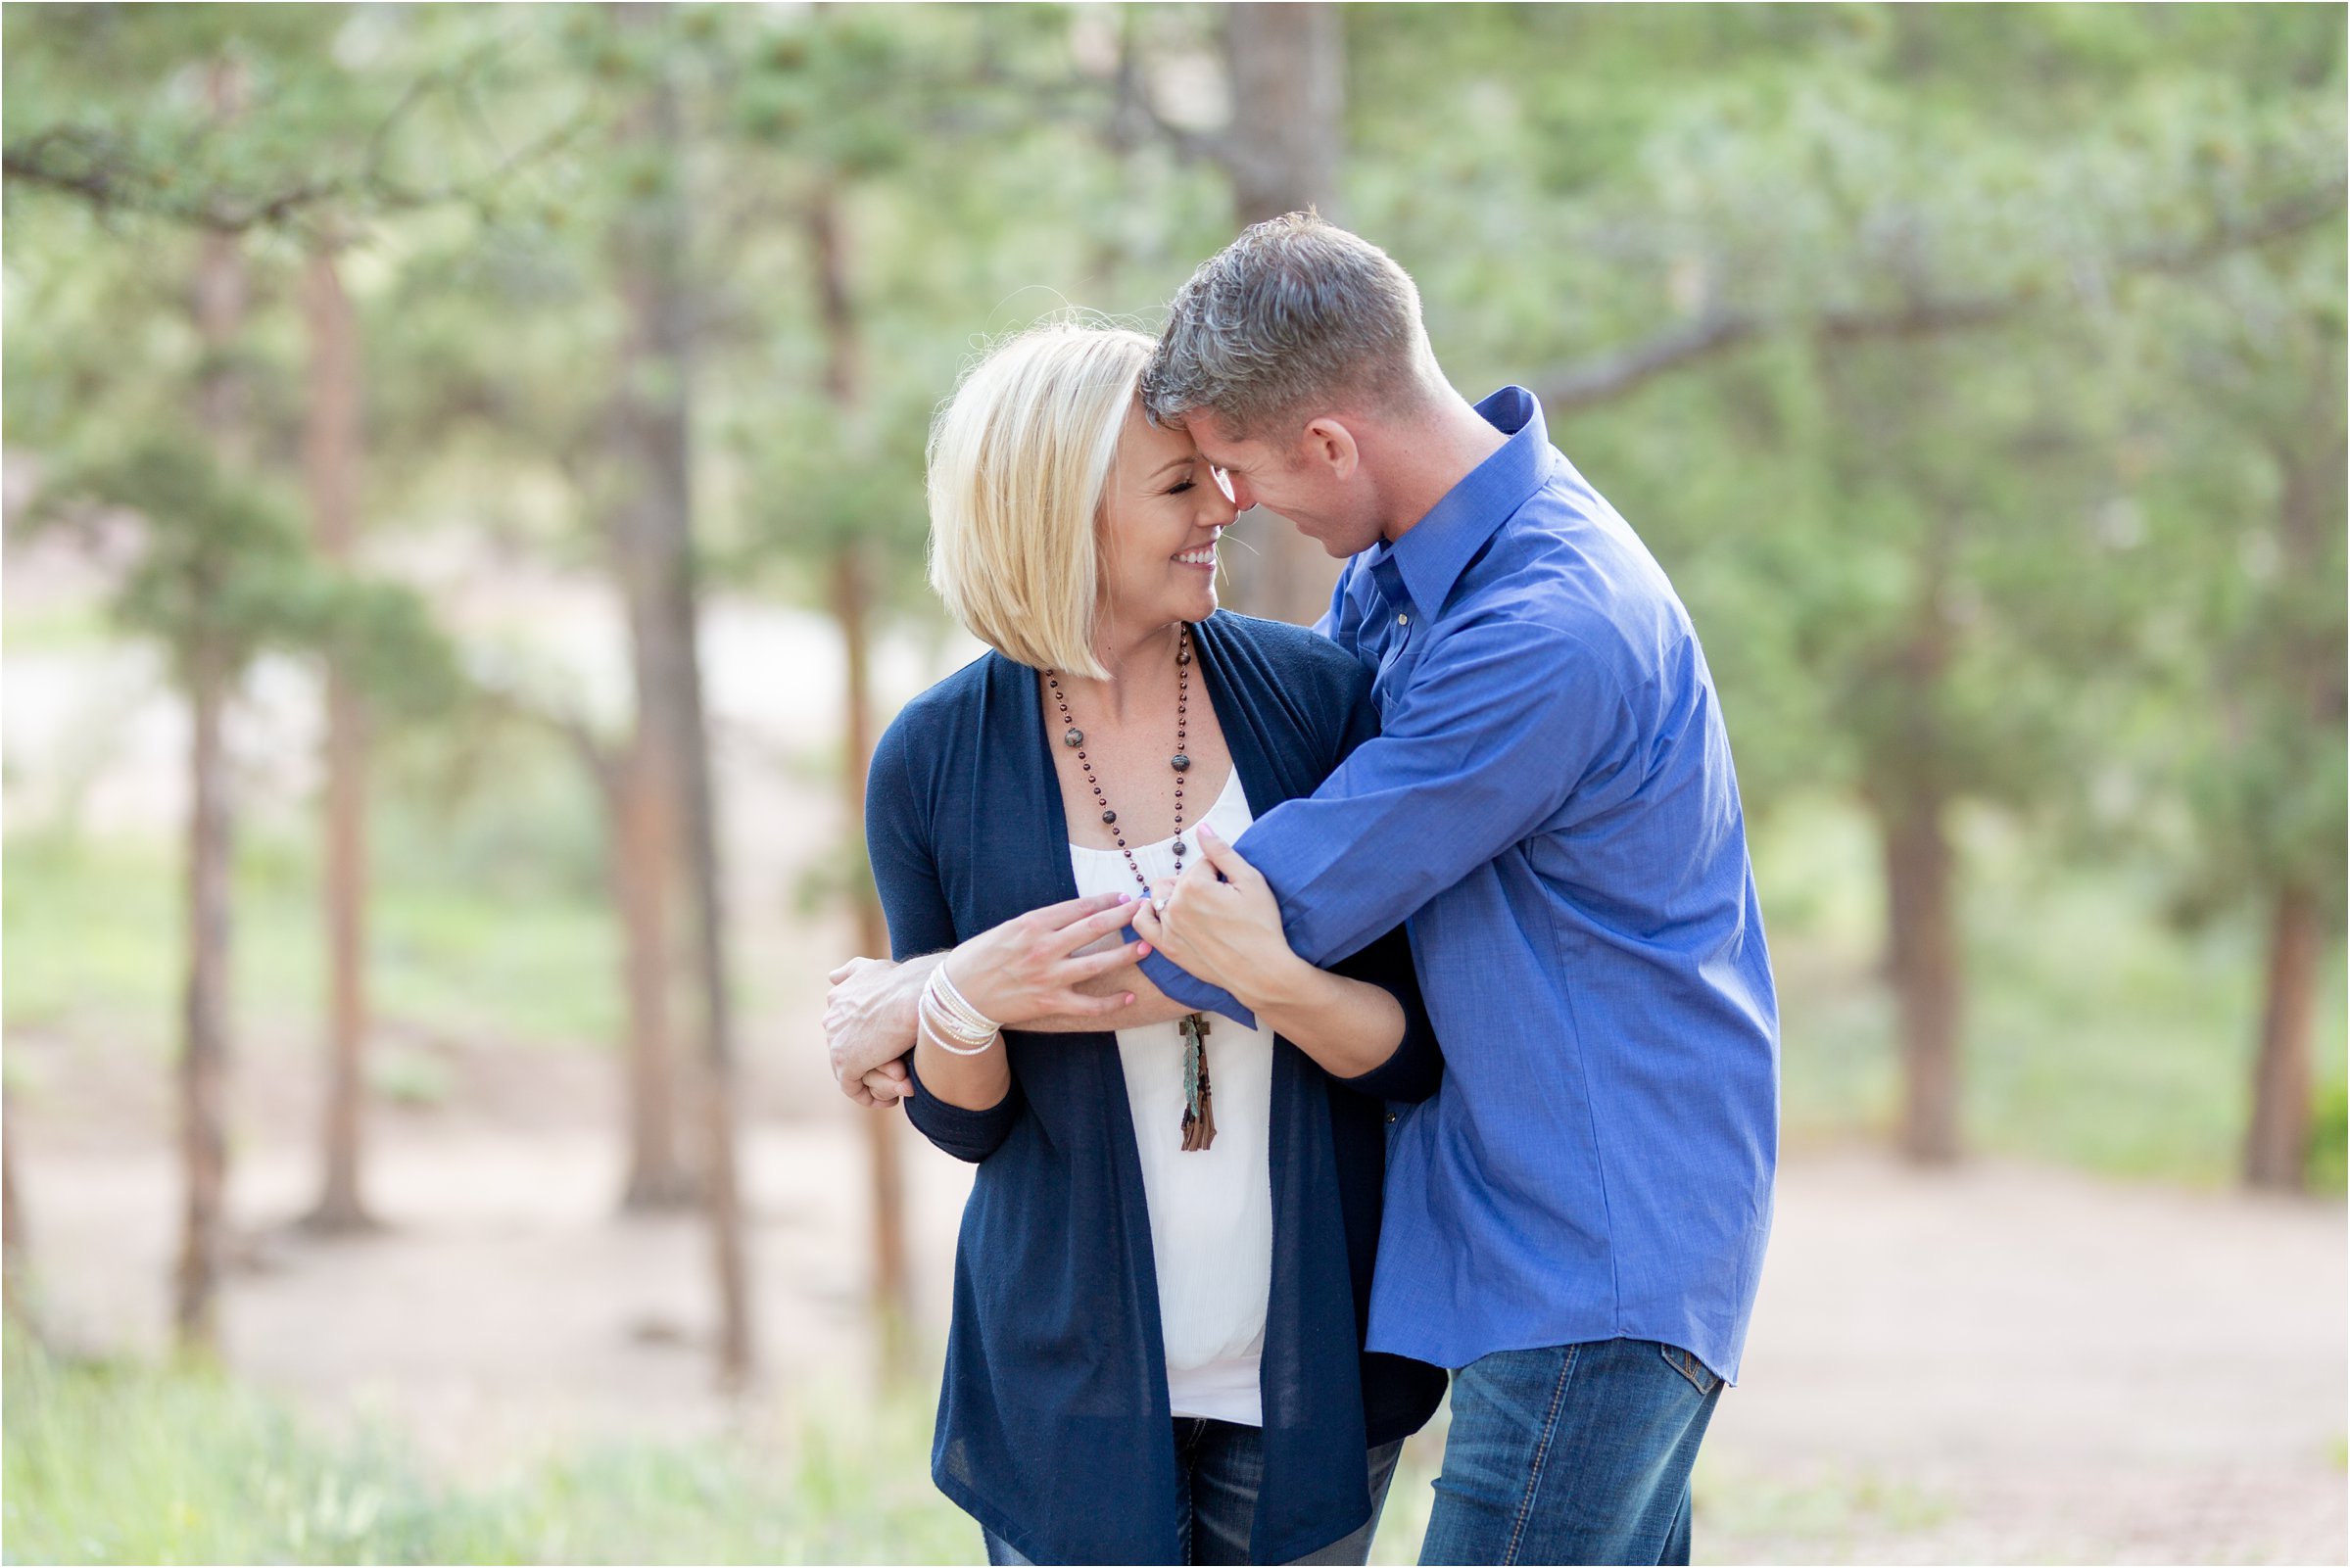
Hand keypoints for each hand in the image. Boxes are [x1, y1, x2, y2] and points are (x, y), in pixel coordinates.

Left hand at [826, 955, 927, 1106]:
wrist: (919, 994)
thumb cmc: (908, 982)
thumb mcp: (873, 968)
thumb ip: (852, 973)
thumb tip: (832, 977)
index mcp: (838, 998)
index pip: (846, 1029)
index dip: (867, 1042)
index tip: (889, 1051)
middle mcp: (831, 1019)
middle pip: (847, 1050)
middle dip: (871, 1063)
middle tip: (899, 1073)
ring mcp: (836, 1041)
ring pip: (852, 1069)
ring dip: (876, 1080)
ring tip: (899, 1087)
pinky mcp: (847, 1062)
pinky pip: (853, 1088)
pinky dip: (869, 1097)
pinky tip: (890, 1100)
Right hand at [945, 891, 1142, 1026]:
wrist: (959, 994)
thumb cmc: (980, 957)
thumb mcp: (1008, 929)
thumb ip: (1041, 923)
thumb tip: (1075, 914)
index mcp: (1032, 924)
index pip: (1079, 907)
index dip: (1105, 901)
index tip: (1122, 896)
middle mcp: (1043, 947)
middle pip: (1094, 928)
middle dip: (1123, 916)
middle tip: (1144, 910)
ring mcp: (1049, 976)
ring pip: (1098, 963)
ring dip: (1126, 954)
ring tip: (1146, 947)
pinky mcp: (1050, 1003)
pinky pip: (1088, 1004)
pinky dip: (1111, 1002)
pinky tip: (1128, 996)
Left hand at [1129, 825, 1299, 1005]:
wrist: (1261, 971)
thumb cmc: (1261, 925)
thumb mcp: (1250, 881)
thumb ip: (1221, 851)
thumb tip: (1202, 828)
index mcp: (1194, 884)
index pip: (1203, 863)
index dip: (1223, 872)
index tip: (1236, 890)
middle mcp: (1174, 904)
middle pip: (1182, 878)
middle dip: (1201, 882)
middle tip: (1223, 901)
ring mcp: (1167, 927)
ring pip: (1161, 896)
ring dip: (1177, 894)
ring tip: (1200, 906)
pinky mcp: (1167, 947)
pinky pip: (1143, 924)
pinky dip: (1146, 912)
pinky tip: (1159, 910)